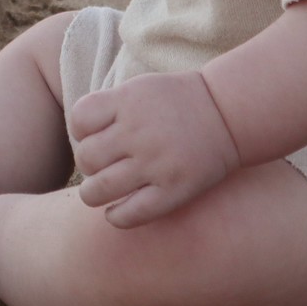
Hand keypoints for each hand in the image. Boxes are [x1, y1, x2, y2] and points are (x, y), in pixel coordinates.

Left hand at [67, 70, 241, 227]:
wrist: (228, 112)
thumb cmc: (178, 101)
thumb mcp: (140, 88)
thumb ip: (109, 108)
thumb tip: (77, 138)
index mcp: (127, 101)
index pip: (79, 120)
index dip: (81, 131)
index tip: (95, 136)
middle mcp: (138, 131)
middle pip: (85, 157)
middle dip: (88, 164)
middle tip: (101, 166)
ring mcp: (156, 162)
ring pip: (98, 190)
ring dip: (94, 194)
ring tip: (104, 191)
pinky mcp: (174, 189)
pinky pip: (130, 214)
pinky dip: (116, 217)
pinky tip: (117, 211)